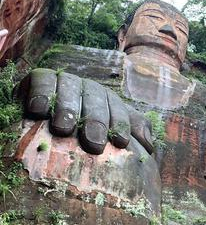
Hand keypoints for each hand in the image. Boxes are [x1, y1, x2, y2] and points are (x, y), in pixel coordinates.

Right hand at [22, 68, 154, 154]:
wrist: (40, 123)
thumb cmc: (79, 138)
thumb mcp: (106, 135)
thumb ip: (130, 135)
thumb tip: (149, 147)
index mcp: (106, 101)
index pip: (118, 109)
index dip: (121, 124)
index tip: (121, 142)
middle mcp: (87, 89)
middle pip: (95, 98)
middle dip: (96, 120)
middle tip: (93, 143)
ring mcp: (63, 81)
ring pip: (69, 88)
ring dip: (67, 108)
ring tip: (62, 129)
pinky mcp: (39, 77)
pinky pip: (42, 80)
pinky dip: (40, 93)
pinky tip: (37, 111)